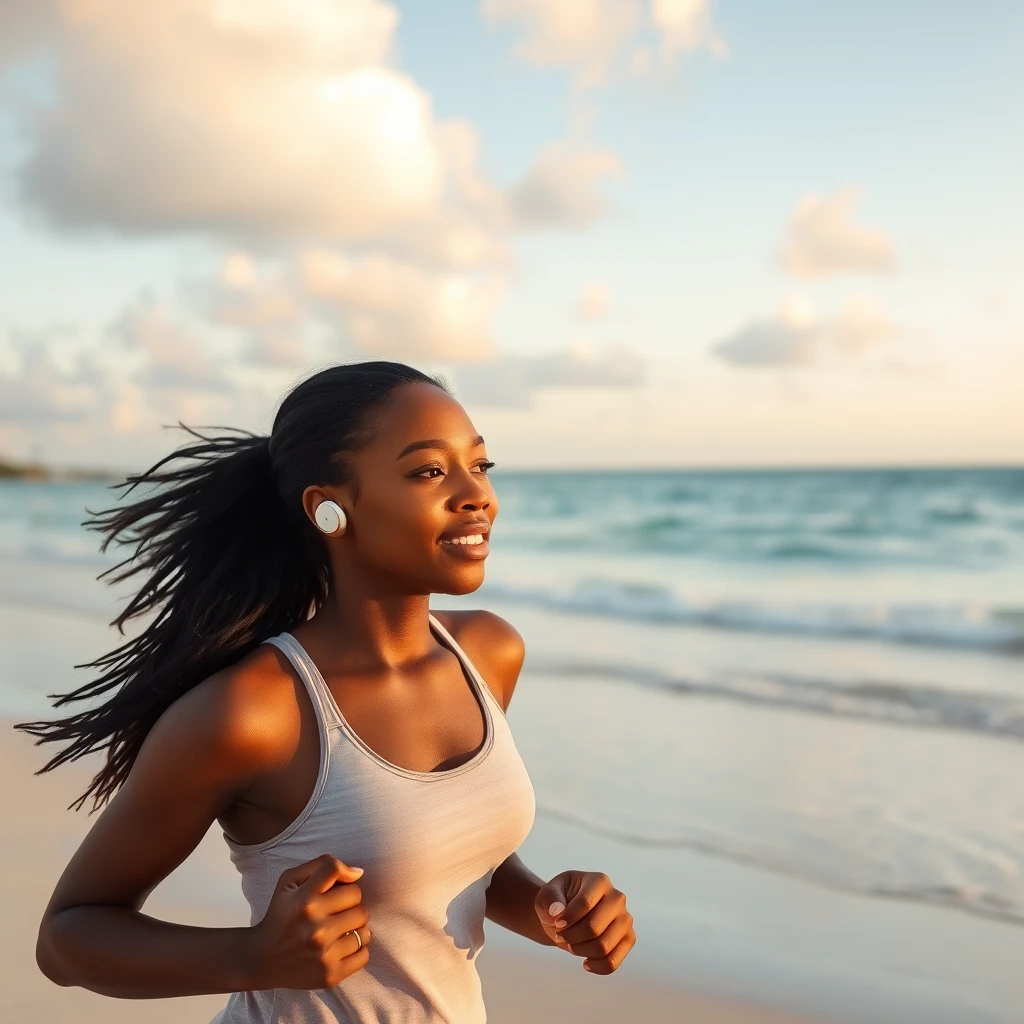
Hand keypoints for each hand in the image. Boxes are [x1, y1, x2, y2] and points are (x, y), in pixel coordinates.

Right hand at [242, 854, 370, 989]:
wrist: (261, 959)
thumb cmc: (281, 914)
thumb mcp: (289, 881)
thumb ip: (322, 865)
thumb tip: (358, 872)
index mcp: (304, 901)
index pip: (338, 871)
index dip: (345, 875)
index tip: (342, 884)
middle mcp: (315, 927)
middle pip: (358, 901)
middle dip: (349, 903)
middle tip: (336, 911)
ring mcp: (323, 954)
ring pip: (364, 929)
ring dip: (355, 928)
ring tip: (339, 930)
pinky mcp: (329, 975)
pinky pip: (363, 955)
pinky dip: (356, 950)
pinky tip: (341, 947)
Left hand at [534, 870, 634, 974]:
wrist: (567, 917)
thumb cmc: (557, 902)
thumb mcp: (546, 895)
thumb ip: (550, 898)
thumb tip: (557, 911)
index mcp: (599, 881)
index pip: (586, 903)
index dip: (568, 918)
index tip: (556, 923)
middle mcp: (617, 898)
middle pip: (595, 928)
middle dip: (572, 937)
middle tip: (561, 935)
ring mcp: (625, 919)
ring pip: (604, 947)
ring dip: (580, 951)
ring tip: (571, 944)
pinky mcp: (628, 939)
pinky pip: (613, 962)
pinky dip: (596, 967)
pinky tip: (585, 962)